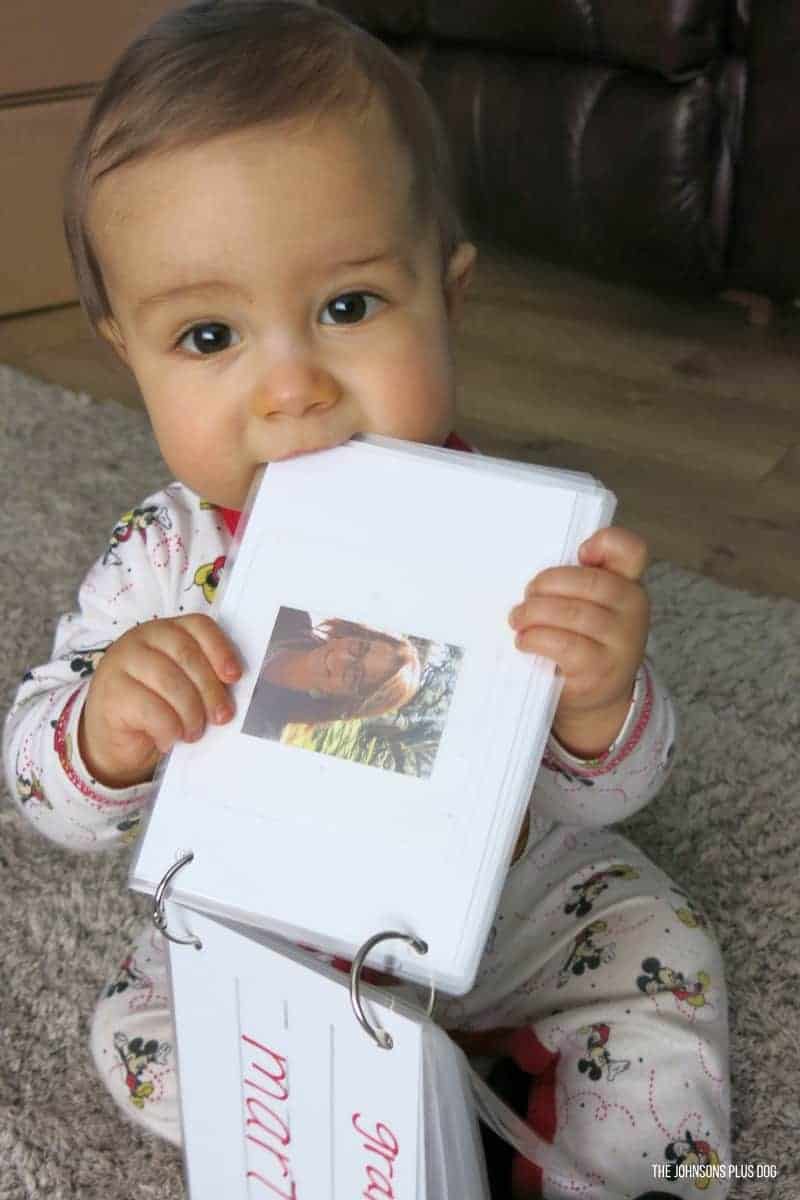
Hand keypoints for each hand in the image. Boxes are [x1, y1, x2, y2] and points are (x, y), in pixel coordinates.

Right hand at [79, 614, 241, 787]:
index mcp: (166, 631)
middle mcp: (141, 639)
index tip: (234, 677)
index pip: (198, 626)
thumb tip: (233, 696)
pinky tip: (168, 740)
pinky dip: (168, 729)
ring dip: (190, 713)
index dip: (220, 650)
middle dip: (210, 690)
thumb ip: (204, 680)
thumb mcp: (183, 686)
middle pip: (186, 655)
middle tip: (221, 717)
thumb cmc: (155, 708)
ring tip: (193, 733)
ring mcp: (121, 663)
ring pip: (170, 682)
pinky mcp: (111, 692)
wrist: (111, 737)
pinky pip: (150, 709)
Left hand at [509, 527, 648, 757]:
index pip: (630, 550)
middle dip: (547, 584)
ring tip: (518, 620)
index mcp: (629, 583)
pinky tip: (525, 641)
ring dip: (533, 614)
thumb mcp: (590, 604)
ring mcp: (622, 642)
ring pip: (572, 613)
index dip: (604, 542)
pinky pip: (564, 645)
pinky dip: (535, 639)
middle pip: (589, 581)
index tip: (580, 552)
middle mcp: (634, 609)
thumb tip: (539, 576)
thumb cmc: (584, 638)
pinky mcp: (601, 671)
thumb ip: (578, 579)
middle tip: (527, 596)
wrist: (598, 696)